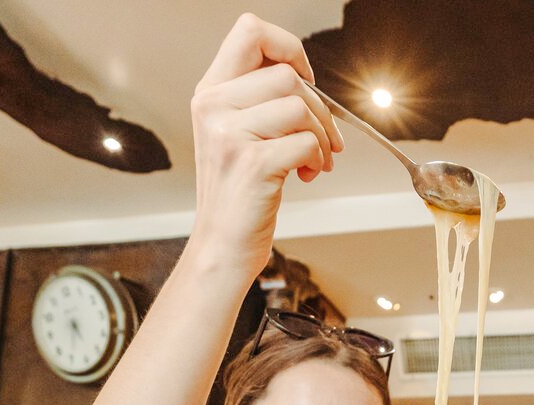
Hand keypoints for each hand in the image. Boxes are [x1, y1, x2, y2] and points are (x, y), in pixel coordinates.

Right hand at [187, 15, 344, 281]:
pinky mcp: (252, 163)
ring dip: (321, 136)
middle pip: (286, 74)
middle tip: (323, 138)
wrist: (222, 245)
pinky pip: (305, 142)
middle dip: (319, 108)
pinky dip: (317, 159)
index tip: (305, 79)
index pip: (250, 31)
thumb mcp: (236, 133)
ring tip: (313, 160)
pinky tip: (307, 174)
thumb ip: (259, 97)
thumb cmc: (238, 192)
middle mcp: (213, 106)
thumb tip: (305, 75)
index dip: (288, 47)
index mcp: (210, 91)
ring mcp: (229, 135)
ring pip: (300, 106)